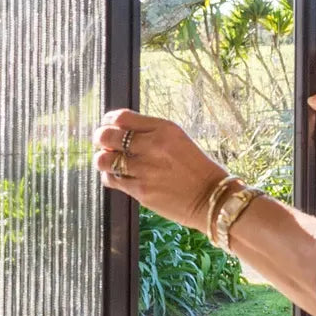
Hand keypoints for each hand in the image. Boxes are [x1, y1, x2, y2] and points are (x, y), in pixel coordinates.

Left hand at [91, 109, 226, 231]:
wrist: (213, 199)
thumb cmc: (199, 170)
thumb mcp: (179, 141)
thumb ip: (151, 135)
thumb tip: (119, 133)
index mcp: (165, 129)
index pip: (121, 117)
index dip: (109, 121)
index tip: (109, 126)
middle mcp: (152, 146)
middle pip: (106, 136)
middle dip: (101, 140)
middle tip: (106, 145)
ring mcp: (145, 169)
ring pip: (103, 159)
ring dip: (104, 160)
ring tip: (112, 163)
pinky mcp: (141, 190)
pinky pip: (111, 180)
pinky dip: (110, 177)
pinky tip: (120, 177)